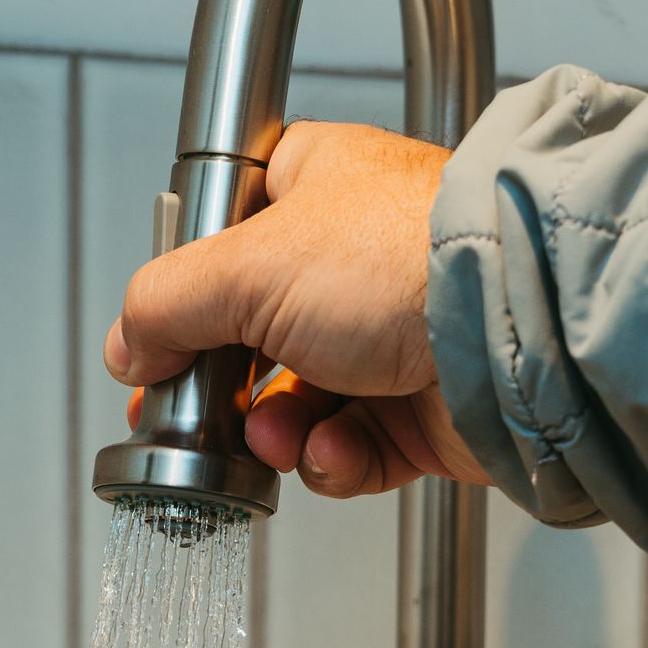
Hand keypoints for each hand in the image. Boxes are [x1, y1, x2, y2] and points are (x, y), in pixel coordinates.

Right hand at [102, 122, 490, 496]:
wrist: (518, 330)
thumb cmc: (411, 259)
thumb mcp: (247, 265)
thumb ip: (167, 303)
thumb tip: (129, 343)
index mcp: (313, 187)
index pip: (223, 235)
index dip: (185, 296)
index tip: (157, 345)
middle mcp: (351, 259)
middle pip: (250, 335)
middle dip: (222, 388)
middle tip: (194, 416)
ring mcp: (387, 335)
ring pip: (293, 402)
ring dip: (274, 432)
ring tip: (279, 437)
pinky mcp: (418, 407)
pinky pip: (348, 447)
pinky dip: (333, 460)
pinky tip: (335, 453)